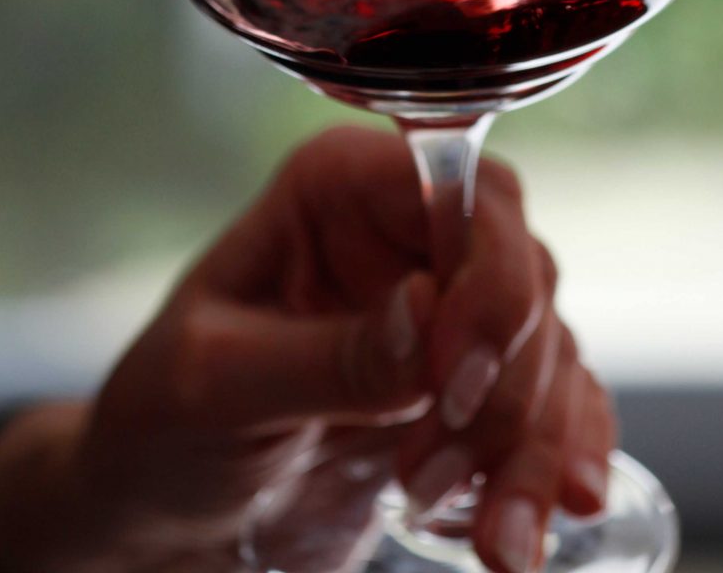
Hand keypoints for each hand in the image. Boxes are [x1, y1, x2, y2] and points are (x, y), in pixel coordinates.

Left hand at [0, 127, 613, 572]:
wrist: (161, 517)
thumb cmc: (161, 425)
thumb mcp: (214, 387)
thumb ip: (323, 356)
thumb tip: (427, 310)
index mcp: (333, 191)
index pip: (455, 186)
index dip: (483, 272)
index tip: (454, 382)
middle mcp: (402, 232)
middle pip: (518, 269)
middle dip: (503, 383)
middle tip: (430, 474)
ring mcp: (444, 309)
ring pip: (546, 346)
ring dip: (534, 444)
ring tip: (495, 538)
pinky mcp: (469, 386)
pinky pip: (555, 402)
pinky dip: (562, 459)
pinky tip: (547, 514)